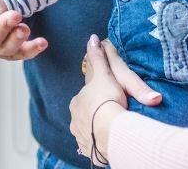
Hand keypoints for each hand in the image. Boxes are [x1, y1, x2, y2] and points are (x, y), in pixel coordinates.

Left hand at [69, 35, 160, 164]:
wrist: (112, 129)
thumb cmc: (108, 100)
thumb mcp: (104, 74)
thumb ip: (97, 57)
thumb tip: (92, 38)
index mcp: (77, 101)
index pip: (86, 96)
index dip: (97, 95)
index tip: (107, 98)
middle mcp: (75, 119)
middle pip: (86, 114)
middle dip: (95, 113)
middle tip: (111, 114)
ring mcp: (81, 135)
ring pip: (89, 130)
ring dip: (97, 128)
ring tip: (112, 128)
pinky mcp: (89, 150)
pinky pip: (94, 146)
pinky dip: (100, 143)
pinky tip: (110, 141)